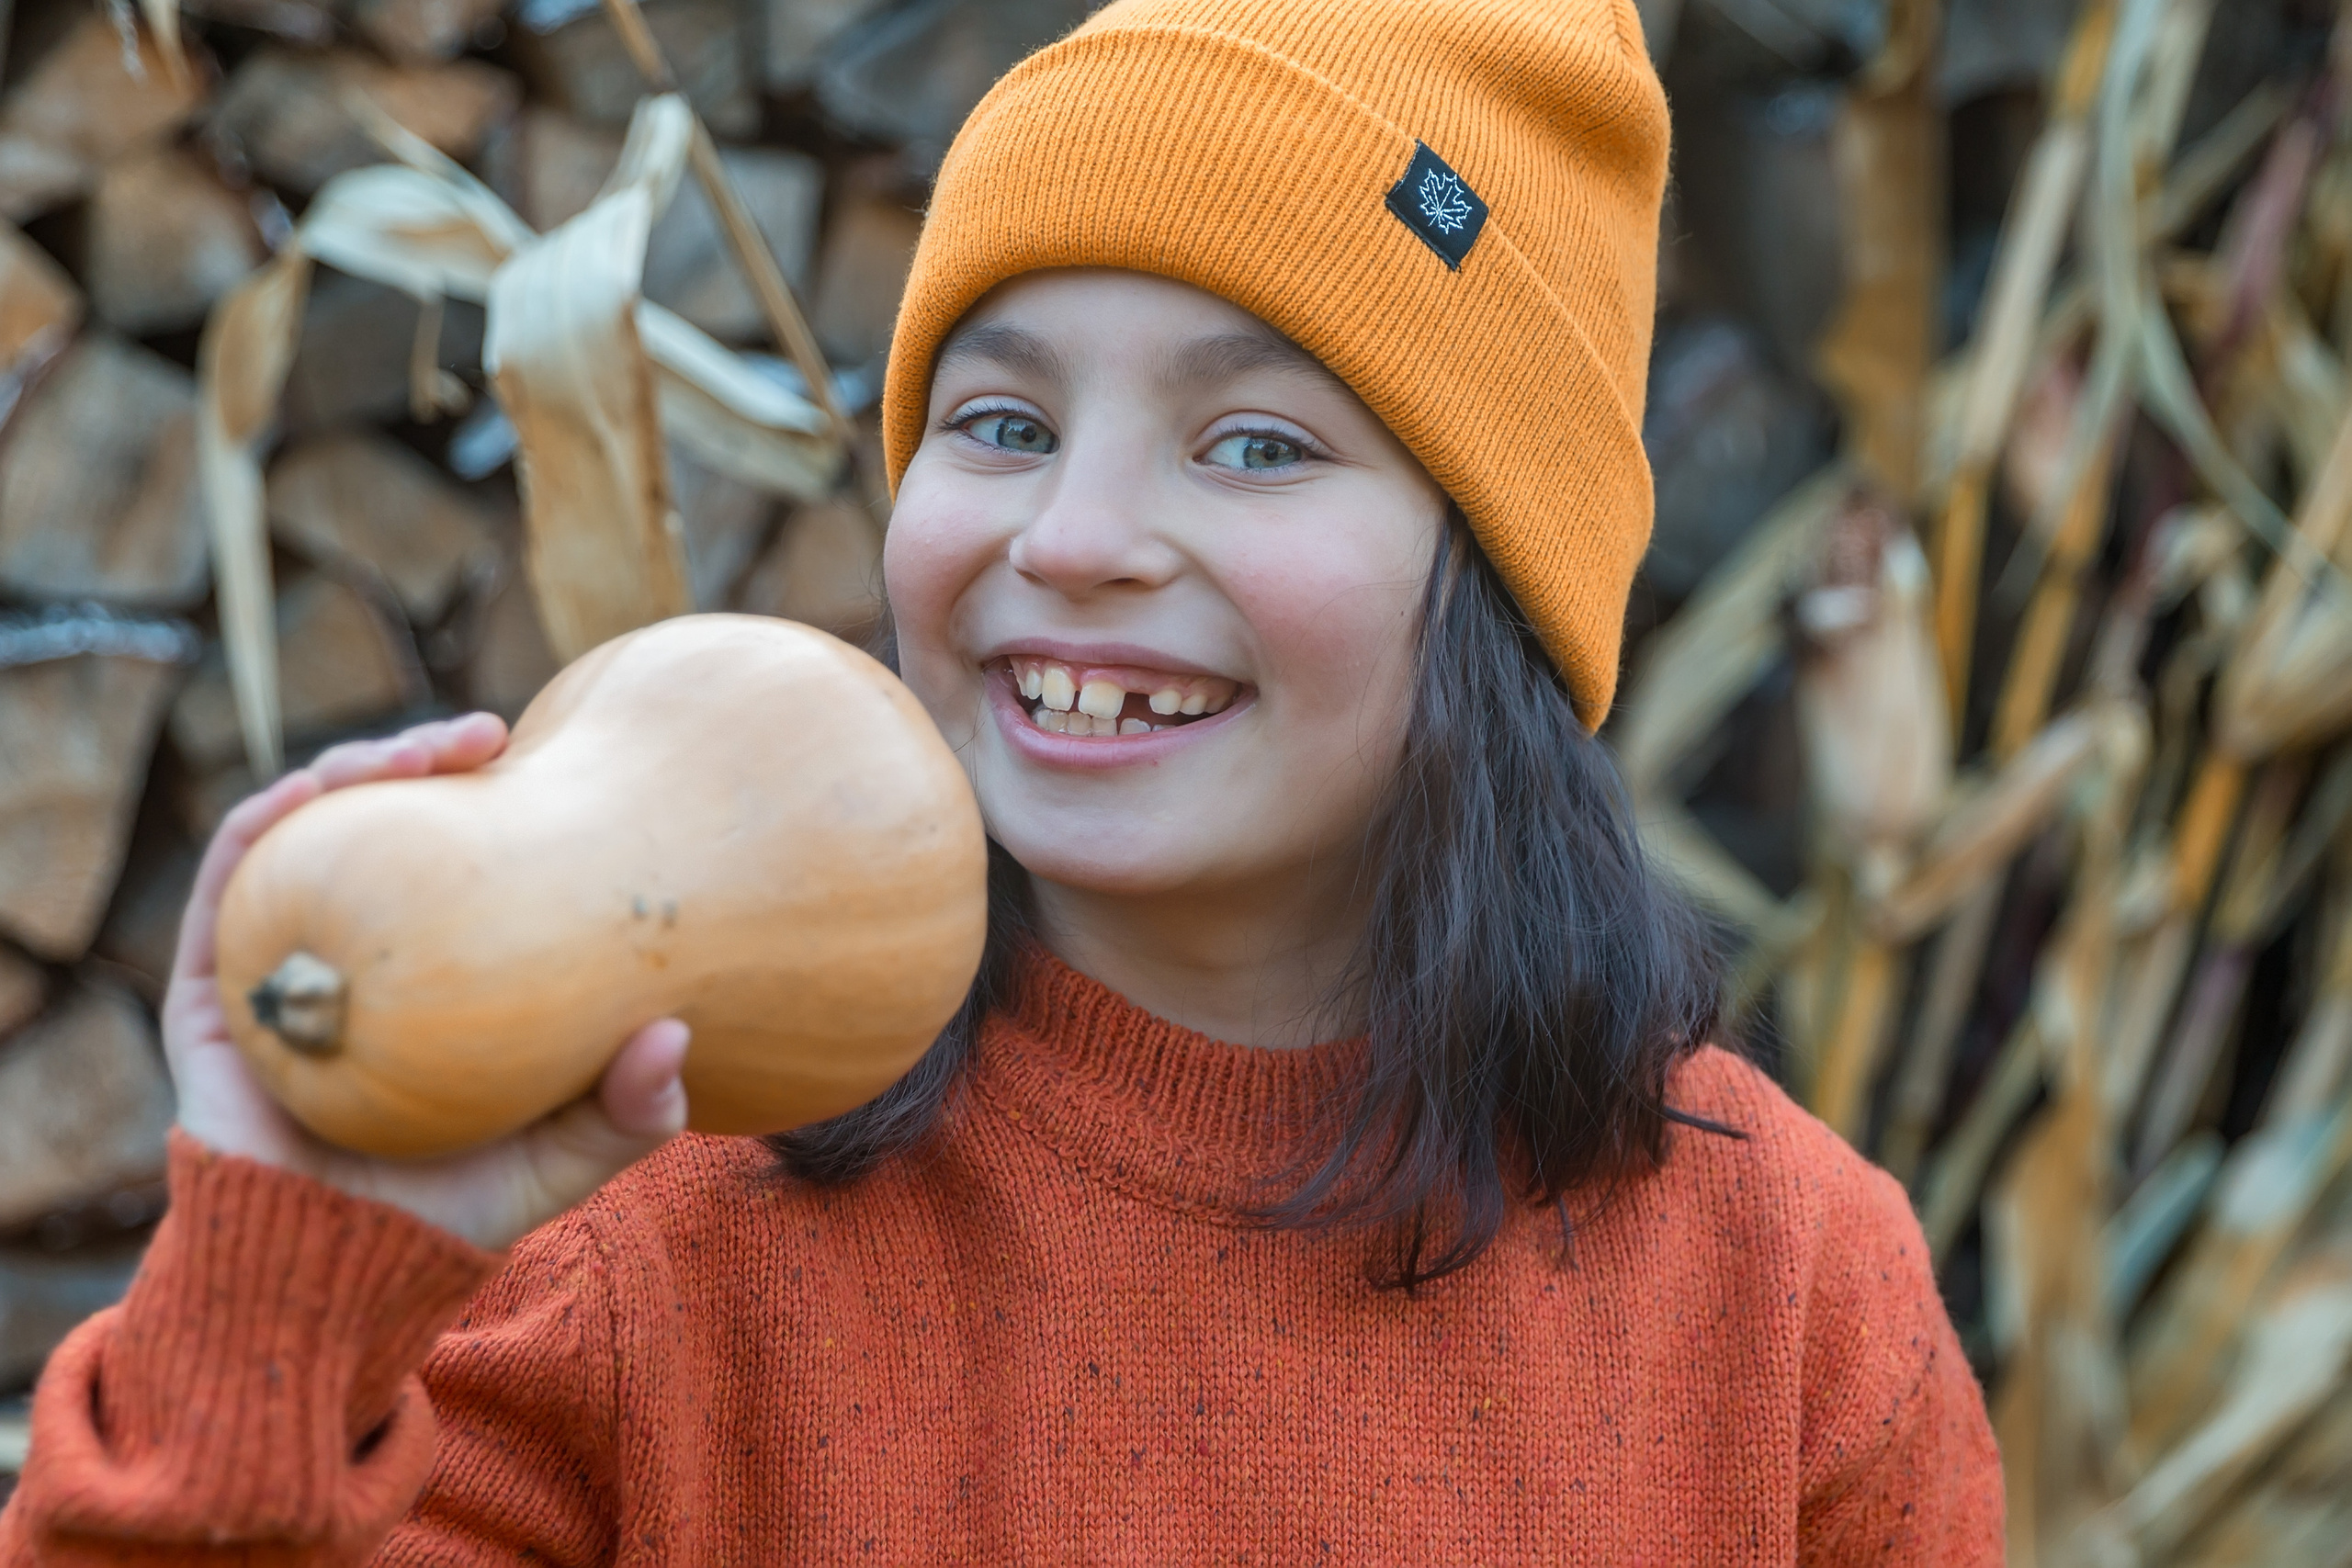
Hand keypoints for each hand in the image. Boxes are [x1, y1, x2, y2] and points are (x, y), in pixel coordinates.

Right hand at [164, 713, 689, 1250]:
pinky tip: (309, 794)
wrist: (333, 1282)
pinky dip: (264, 826)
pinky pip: (228, 887)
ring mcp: (282, 964)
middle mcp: (360, 955)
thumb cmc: (452, 1213)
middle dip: (428, 757)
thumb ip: (629, 1110)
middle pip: (387, 824)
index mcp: (433, 973)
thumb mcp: (565, 1158)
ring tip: (422, 749)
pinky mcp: (213, 994)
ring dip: (354, 768)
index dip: (499, 799)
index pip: (461, 857)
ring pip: (307, 833)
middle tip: (491, 733)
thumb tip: (679, 1034)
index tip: (551, 762)